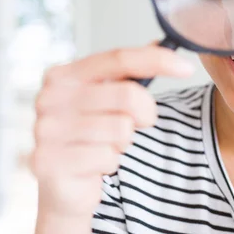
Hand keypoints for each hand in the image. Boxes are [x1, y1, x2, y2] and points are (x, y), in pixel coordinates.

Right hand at [30, 45, 194, 217]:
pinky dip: (109, 163)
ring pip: (121, 129)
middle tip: (135, 125)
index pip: (118, 58)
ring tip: (104, 146)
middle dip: (144, 113)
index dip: (157, 60)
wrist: (59, 187)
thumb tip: (161, 45)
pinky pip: (108, 157)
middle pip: (127, 95)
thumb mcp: (105, 99)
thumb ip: (128, 72)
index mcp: (63, 75)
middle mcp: (50, 98)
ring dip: (123, 142)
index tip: (186, 68)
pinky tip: (93, 166)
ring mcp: (47, 131)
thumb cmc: (87, 137)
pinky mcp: (50, 162)